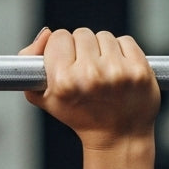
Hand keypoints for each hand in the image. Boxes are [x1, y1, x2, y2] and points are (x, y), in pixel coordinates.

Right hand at [19, 28, 159, 149]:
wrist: (118, 135)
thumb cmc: (79, 115)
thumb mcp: (41, 96)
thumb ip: (28, 60)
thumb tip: (45, 34)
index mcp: (64, 81)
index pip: (59, 37)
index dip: (61, 48)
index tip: (66, 62)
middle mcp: (91, 75)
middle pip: (81, 33)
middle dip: (82, 48)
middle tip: (86, 69)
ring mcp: (118, 72)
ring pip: (104, 36)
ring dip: (102, 49)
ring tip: (103, 71)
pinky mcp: (140, 70)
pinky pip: (126, 41)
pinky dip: (122, 51)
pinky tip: (119, 69)